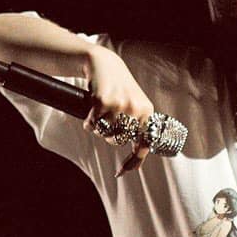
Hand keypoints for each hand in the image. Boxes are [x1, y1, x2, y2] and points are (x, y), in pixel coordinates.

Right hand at [81, 45, 153, 174]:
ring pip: (104, 134)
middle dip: (109, 136)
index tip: (122, 172)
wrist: (105, 64)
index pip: (144, 143)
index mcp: (147, 111)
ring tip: (101, 114)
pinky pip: (92, 125)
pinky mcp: (102, 102)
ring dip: (99, 128)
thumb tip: (137, 154)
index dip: (134, 160)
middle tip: (108, 122)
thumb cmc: (120, 88)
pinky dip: (88, 122)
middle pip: (118, 141)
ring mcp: (120, 105)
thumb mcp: (135, 104)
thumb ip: (138, 126)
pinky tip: (91, 112)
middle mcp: (136, 109)